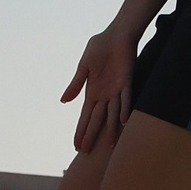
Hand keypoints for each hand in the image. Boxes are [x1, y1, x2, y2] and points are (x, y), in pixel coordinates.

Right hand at [62, 28, 135, 154]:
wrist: (117, 35)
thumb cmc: (99, 49)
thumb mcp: (84, 67)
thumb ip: (75, 84)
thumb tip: (63, 101)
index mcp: (92, 92)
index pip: (85, 116)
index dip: (81, 131)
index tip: (76, 146)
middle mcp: (104, 96)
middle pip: (97, 120)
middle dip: (92, 136)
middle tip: (87, 154)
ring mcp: (116, 91)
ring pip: (112, 114)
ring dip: (111, 129)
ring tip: (109, 146)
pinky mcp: (127, 82)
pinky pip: (126, 98)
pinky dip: (124, 109)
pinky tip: (123, 121)